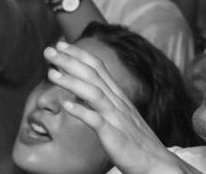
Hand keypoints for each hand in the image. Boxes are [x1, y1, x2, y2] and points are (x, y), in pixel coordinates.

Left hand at [42, 41, 186, 173]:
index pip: (98, 67)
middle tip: (48, 50)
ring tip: (51, 73)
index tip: (60, 43)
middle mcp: (117, 103)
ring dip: (71, 82)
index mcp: (118, 96)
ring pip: (94, 94)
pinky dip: (81, 112)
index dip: (79, 54)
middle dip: (69, 60)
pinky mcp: (115, 137)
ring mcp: (116, 119)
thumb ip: (102, 98)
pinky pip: (97, 122)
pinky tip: (65, 105)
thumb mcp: (119, 113)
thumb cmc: (134, 140)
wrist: (157, 164)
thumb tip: (78, 87)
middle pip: (92, 75)